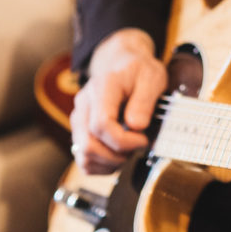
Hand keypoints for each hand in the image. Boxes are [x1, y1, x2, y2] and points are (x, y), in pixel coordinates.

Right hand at [70, 28, 166, 173]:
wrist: (123, 65)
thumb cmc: (139, 71)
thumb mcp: (152, 78)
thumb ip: (144, 101)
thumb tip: (136, 126)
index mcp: (101, 88)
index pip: (101, 125)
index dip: (124, 141)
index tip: (143, 139)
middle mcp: (83, 105)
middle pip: (88, 144)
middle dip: (117, 155)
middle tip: (138, 147)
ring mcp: (78, 119)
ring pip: (83, 155)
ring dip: (110, 162)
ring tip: (129, 151)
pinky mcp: (80, 132)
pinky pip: (83, 160)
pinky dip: (102, 166)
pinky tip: (118, 156)